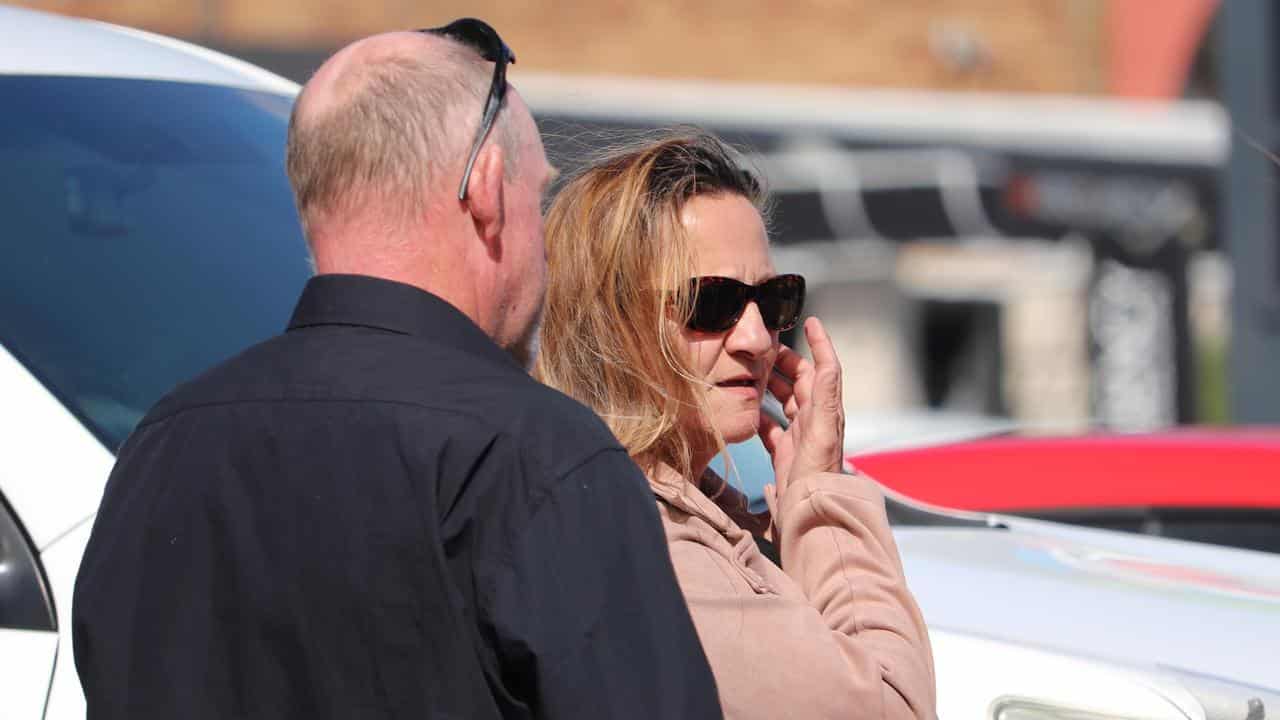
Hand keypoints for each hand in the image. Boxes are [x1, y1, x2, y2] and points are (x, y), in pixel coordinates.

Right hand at [759, 317, 844, 510]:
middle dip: (785, 361)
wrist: (810, 513)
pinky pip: (770, 427)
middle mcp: (814, 420)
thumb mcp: (824, 431)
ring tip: (750, 371)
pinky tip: (746, 409)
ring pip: (784, 401)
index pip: (824, 369)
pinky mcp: (784, 453)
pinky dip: (759, 415)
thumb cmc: (818, 474)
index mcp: (824, 410)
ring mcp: (798, 436)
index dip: (820, 344)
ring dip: (770, 384)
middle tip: (764, 346)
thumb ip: (826, 397)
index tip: (811, 321)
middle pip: (800, 381)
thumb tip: (828, 363)